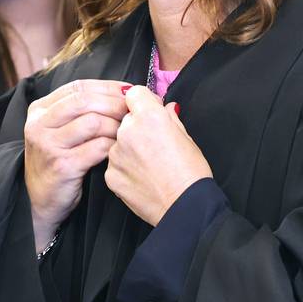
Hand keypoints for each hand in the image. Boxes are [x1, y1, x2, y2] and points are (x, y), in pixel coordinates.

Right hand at [24, 79, 129, 249]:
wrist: (40, 200)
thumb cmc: (58, 161)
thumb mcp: (59, 130)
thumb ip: (81, 110)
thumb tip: (123, 92)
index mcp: (40, 110)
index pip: (79, 87)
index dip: (108, 87)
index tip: (130, 92)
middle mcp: (40, 124)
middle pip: (85, 100)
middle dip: (115, 104)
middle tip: (134, 111)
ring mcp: (49, 145)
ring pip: (93, 122)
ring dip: (116, 125)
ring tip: (128, 132)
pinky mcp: (62, 166)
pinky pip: (97, 148)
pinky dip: (113, 146)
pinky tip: (119, 150)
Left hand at [105, 85, 212, 225]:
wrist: (184, 208)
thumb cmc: (191, 174)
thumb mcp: (188, 138)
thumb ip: (170, 118)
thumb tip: (166, 109)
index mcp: (149, 117)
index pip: (134, 93)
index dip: (144, 101)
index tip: (150, 111)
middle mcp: (127, 131)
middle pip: (125, 119)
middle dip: (137, 126)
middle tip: (154, 143)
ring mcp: (116, 155)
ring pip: (118, 142)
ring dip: (129, 148)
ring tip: (150, 165)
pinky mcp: (111, 175)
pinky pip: (115, 164)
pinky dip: (125, 168)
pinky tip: (143, 177)